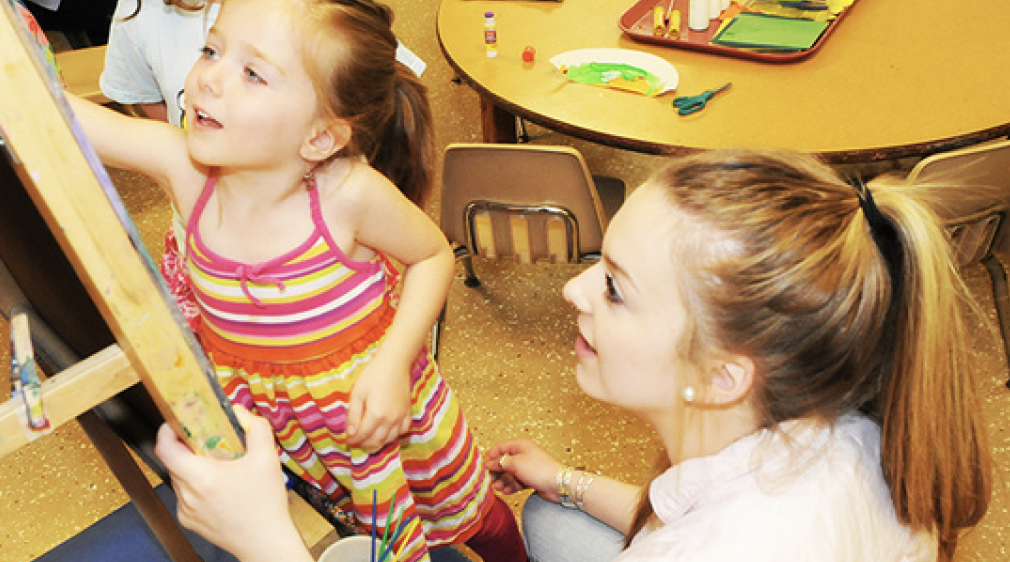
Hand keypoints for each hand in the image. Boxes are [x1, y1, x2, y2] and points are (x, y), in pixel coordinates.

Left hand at [155, 407, 308, 561]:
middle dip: (186, 448)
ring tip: (216, 465)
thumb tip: (240, 412)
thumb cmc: (265, 504)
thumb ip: (255, 428)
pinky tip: (218, 487)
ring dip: (191, 468)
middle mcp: (188, 495)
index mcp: (202, 477)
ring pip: (179, 479)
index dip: (166, 432)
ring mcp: (187, 511)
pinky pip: (184, 496)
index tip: (175, 424)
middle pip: (173, 463)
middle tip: (205, 440)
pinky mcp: (190, 522)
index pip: (165, 449)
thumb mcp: (267, 458)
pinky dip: (196, 486)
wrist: (266, 541)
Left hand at [346, 356, 412, 451]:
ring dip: (379, 443)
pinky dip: (395, 435)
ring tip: (370, 441)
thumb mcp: (357, 393)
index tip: (348, 440)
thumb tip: (350, 433)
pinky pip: (403, 430)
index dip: (354, 440)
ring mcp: (401, 416)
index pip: (363, 435)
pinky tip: (388, 433)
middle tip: (357, 443)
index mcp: (376, 415)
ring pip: (390, 438)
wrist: (394, 362)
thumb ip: (354, 415)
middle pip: (377, 440)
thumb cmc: (373, 375)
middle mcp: (390, 420)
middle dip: (365, 444)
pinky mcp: (408, 411)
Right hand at [484, 440, 563, 500]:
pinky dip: (511, 486)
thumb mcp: (516, 463)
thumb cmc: (538, 469)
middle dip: (496, 472)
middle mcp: (523, 455)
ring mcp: (527, 468)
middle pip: (504, 462)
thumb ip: (500, 462)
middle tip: (489, 481)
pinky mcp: (530, 479)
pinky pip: (516, 481)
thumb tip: (488, 463)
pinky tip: (506, 491)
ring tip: (498, 488)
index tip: (482, 468)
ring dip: (502, 481)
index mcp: (520, 446)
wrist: (558, 484)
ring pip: (509, 474)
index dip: (490, 457)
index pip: (500, 448)